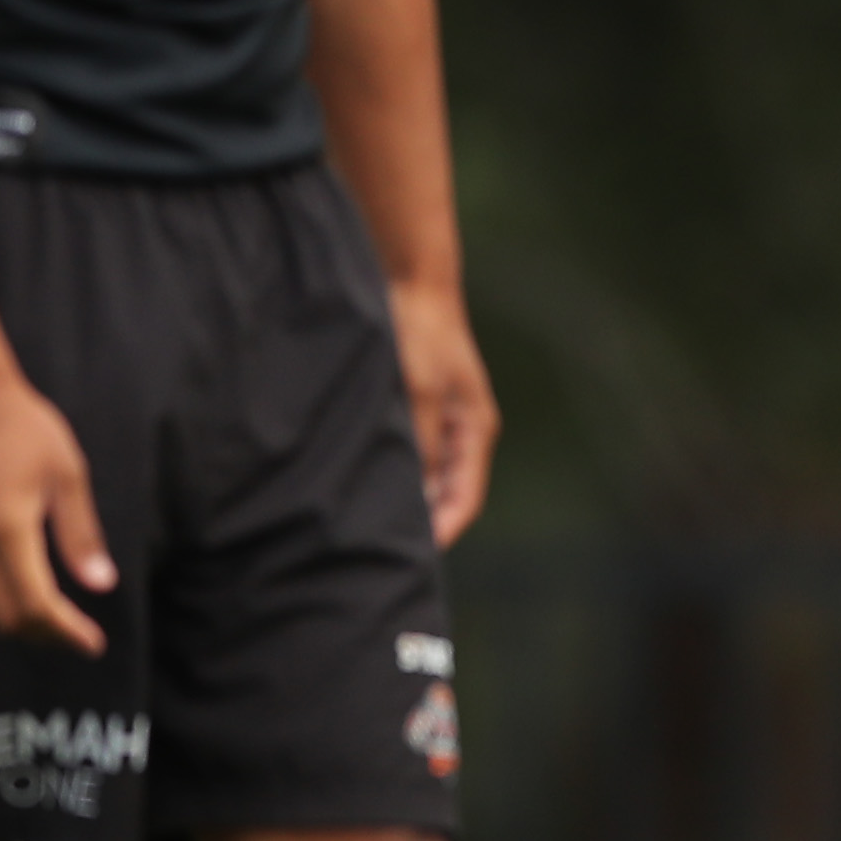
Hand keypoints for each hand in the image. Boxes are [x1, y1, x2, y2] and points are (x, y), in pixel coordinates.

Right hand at [0, 374, 114, 652]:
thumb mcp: (67, 475)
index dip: (65, 631)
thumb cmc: (24, 429)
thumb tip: (100, 585)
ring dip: (11, 624)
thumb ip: (81, 534)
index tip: (93, 644)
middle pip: (2, 617)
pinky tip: (14, 595)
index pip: (34, 604)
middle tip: (76, 636)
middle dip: (42, 634)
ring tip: (50, 621)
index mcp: (5, 528)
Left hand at [387, 272, 499, 547]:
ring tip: (372, 523)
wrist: (413, 282)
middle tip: (384, 549)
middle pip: (448, 492)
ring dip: (407, 497)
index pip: (466, 498)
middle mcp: (462, 431)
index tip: (415, 557)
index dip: (444, 531)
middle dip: (424, 522)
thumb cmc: (420, 334)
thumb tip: (417, 490)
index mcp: (474, 432)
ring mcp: (442, 419)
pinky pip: (411, 452)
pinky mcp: (419, 405)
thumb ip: (422, 443)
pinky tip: (365, 482)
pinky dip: (396, 471)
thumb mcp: (420, 392)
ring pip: (427, 474)